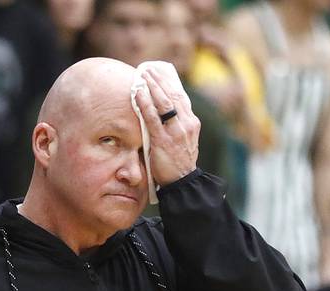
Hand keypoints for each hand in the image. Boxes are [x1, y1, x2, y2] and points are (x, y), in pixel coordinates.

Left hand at [134, 63, 200, 185]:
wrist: (182, 181)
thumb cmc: (178, 161)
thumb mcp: (182, 140)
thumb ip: (174, 125)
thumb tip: (161, 111)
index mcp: (191, 122)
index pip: (180, 96)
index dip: (168, 82)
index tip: (158, 72)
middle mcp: (186, 124)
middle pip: (173, 95)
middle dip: (159, 80)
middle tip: (147, 70)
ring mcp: (176, 132)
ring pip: (164, 102)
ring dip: (152, 87)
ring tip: (141, 76)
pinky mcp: (163, 140)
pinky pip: (152, 117)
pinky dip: (145, 103)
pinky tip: (138, 93)